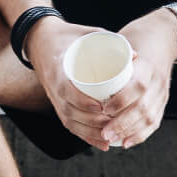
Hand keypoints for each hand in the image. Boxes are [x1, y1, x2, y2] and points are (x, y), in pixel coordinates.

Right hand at [27, 19, 126, 150]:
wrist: (39, 41)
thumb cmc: (66, 37)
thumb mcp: (86, 33)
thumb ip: (109, 41)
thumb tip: (136, 55)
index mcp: (58, 68)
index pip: (67, 91)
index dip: (83, 102)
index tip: (101, 106)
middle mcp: (53, 87)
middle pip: (71, 111)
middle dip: (93, 121)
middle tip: (115, 121)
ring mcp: (54, 98)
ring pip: (71, 122)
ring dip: (91, 132)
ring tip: (112, 135)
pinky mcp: (57, 104)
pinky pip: (70, 125)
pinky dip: (86, 136)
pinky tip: (102, 144)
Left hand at [94, 10, 176, 150]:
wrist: (164, 36)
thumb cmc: (137, 37)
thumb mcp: (121, 40)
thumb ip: (104, 54)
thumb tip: (78, 67)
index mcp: (147, 65)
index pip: (138, 86)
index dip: (121, 101)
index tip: (104, 109)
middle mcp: (157, 80)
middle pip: (143, 108)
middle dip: (122, 124)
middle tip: (104, 132)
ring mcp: (163, 92)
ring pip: (150, 118)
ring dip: (130, 132)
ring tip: (112, 139)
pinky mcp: (164, 100)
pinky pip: (155, 121)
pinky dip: (141, 135)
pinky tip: (127, 142)